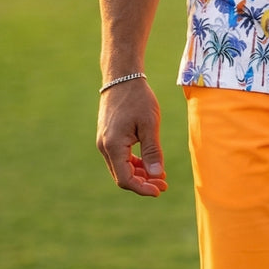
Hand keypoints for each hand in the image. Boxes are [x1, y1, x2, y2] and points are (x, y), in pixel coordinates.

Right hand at [96, 78, 166, 196]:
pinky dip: (134, 163)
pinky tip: (149, 163)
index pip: (125, 179)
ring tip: (160, 175)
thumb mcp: (150, 124)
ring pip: (121, 168)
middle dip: (143, 183)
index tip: (160, 190)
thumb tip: (156, 176)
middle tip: (164, 184)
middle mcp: (104, 147)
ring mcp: (104, 142)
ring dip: (139, 174)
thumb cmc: (138, 98)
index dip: (143, 188)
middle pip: (122, 176)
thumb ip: (153, 151)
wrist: (122, 78)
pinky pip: (120, 158)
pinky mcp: (108, 137)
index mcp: (113, 145)